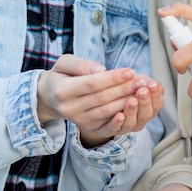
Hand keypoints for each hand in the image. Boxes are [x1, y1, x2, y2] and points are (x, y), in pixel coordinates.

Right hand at [36, 55, 163, 145]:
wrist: (49, 98)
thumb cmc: (60, 75)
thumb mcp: (64, 63)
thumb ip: (81, 64)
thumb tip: (101, 69)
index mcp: (63, 90)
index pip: (92, 84)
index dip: (112, 78)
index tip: (130, 71)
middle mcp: (69, 109)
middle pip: (102, 99)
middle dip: (124, 90)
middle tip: (142, 81)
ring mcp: (78, 120)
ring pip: (107, 112)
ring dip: (126, 102)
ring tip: (142, 91)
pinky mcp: (87, 127)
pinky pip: (107, 125)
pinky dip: (122, 117)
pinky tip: (133, 108)